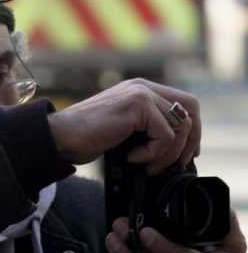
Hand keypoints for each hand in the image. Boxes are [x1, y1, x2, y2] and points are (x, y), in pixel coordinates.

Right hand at [48, 78, 200, 173]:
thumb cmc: (86, 138)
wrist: (61, 136)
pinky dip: (151, 154)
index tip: (184, 154)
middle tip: (176, 163)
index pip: (184, 104)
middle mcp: (143, 87)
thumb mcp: (123, 130)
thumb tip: (175, 150)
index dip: (191, 130)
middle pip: (190, 109)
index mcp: (141, 90)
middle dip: (190, 140)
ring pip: (180, 125)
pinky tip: (131, 157)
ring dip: (167, 154)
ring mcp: (141, 94)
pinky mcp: (137, 105)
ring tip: (146, 164)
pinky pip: (164, 135)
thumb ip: (146, 129)